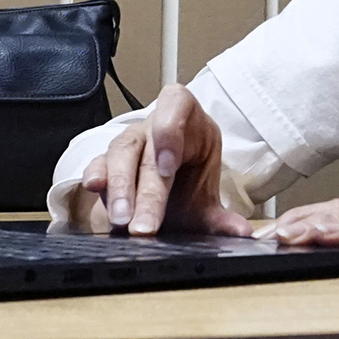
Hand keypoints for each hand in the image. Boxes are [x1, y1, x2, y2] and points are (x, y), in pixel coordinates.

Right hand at [79, 84, 251, 237]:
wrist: (167, 192)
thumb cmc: (187, 184)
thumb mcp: (206, 201)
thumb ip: (223, 219)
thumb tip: (243, 234)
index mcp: (189, 122)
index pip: (177, 104)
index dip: (170, 131)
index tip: (167, 168)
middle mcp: (155, 127)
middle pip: (148, 146)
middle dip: (146, 189)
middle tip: (145, 225)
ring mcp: (130, 141)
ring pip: (120, 152)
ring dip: (120, 188)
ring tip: (122, 219)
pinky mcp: (106, 161)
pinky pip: (97, 162)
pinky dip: (96, 175)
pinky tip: (95, 189)